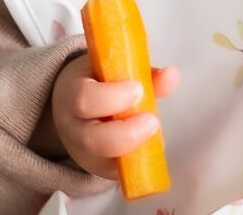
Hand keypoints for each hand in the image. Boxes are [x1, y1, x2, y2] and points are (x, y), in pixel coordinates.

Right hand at [48, 54, 179, 179]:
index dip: (114, 97)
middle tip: (152, 120)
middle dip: (127, 133)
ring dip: (138, 149)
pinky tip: (154, 145)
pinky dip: (141, 161)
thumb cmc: (96, 83)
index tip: (138, 89)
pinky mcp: (100, 169)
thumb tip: (170, 76)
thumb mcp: (111, 69)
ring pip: (106, 163)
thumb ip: (141, 72)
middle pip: (92, 140)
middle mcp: (73, 129)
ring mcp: (85, 154)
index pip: (84, 99)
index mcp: (72, 95)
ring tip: (155, 132)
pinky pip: (121, 173)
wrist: (74, 107)